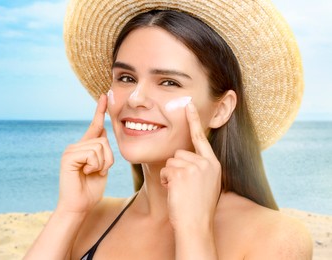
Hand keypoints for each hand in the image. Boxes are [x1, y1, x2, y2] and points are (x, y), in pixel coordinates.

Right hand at [57, 94, 113, 213]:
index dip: (100, 111)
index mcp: (85, 147)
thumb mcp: (101, 166)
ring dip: (102, 164)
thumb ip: (102, 150)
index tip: (105, 96)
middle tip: (97, 171)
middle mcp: (76, 145)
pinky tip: (85, 173)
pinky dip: (95, 166)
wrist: (79, 205)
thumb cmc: (91, 189)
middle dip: (108, 159)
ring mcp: (71, 150)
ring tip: (90, 173)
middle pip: (104, 140)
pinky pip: (92, 153)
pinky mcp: (69, 156)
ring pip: (100, 146)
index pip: (95, 126)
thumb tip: (104, 129)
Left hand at [160, 101, 221, 231]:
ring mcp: (195, 167)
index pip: (201, 138)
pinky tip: (175, 192)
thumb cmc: (198, 208)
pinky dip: (165, 181)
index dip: (194, 121)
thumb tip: (185, 158)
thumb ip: (200, 168)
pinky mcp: (182, 173)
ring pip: (171, 161)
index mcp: (213, 164)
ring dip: (170, 175)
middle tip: (183, 187)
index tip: (188, 105)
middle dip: (176, 168)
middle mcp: (206, 163)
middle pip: (179, 153)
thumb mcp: (207, 185)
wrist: (196, 225)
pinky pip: (165, 170)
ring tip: (180, 191)